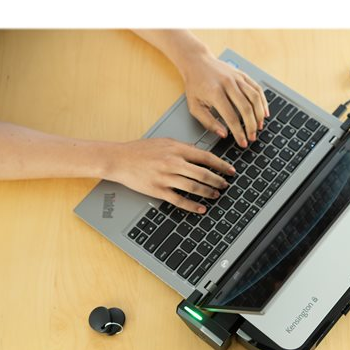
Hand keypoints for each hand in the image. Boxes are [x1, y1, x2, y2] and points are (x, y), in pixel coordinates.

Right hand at [104, 137, 234, 213]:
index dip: (221, 165)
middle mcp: (172, 162)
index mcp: (176, 149)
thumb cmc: (140, 150)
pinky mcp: (158, 190)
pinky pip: (179, 200)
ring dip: (208, 192)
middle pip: (202, 173)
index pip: (205, 157)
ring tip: (216, 195)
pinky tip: (201, 208)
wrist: (119, 159)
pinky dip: (192, 205)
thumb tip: (200, 152)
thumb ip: (183, 147)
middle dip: (218, 180)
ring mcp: (165, 177)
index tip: (230, 170)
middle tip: (226, 185)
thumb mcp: (164, 141)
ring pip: (193, 187)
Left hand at [182, 53, 269, 147]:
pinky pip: (257, 89)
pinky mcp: (243, 75)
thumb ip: (208, 122)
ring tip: (260, 126)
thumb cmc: (195, 85)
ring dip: (259, 115)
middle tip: (252, 137)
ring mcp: (237, 78)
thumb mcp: (194, 106)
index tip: (243, 143)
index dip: (239, 133)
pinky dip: (263, 102)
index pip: (231, 117)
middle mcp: (228, 84)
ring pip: (255, 98)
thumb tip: (223, 134)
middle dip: (251, 126)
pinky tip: (264, 112)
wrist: (197, 62)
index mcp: (215, 93)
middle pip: (246, 108)